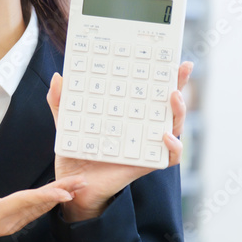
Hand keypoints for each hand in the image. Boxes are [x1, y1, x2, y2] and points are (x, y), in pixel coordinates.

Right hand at [0, 174, 86, 241]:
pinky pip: (32, 212)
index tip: (66, 191)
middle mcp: (5, 223)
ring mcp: (8, 225)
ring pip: (38, 209)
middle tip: (82, 181)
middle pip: (37, 205)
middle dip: (61, 192)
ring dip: (58, 197)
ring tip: (76, 186)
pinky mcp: (8, 224)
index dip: (45, 195)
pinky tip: (56, 196)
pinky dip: (47, 202)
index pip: (24, 202)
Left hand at [47, 61, 193, 221]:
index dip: (163, 75)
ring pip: (175, 126)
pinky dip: (173, 147)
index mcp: (128, 114)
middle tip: (182, 69)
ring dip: (179, 111)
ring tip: (173, 97)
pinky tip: (165, 135)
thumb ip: (60, 101)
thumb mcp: (66, 123)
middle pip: (168, 104)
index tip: (172, 58)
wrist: (73, 184)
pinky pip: (169, 157)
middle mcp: (142, 128)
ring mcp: (147, 145)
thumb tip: (58, 76)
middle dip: (180, 84)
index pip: (149, 91)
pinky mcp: (146, 164)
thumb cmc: (75, 152)